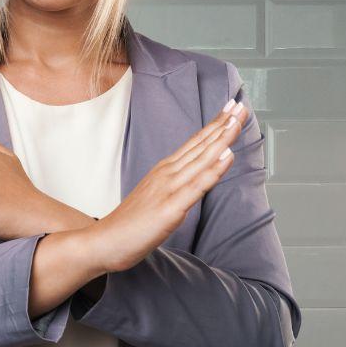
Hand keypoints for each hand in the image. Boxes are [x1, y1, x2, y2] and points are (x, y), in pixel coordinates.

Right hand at [90, 98, 248, 273]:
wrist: (104, 241)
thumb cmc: (131, 222)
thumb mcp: (156, 195)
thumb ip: (175, 183)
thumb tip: (194, 175)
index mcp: (165, 170)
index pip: (195, 142)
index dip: (215, 124)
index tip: (231, 108)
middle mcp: (168, 173)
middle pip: (201, 144)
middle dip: (223, 124)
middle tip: (241, 105)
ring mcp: (169, 188)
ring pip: (202, 159)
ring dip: (222, 138)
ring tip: (237, 120)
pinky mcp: (170, 208)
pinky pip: (197, 186)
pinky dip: (214, 169)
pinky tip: (227, 156)